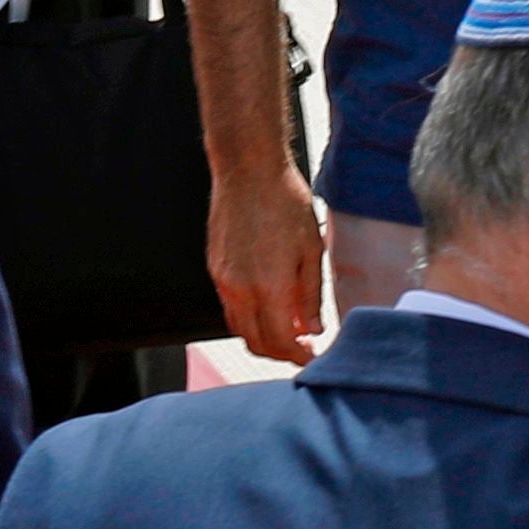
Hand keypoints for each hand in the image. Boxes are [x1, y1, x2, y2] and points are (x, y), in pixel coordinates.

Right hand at [208, 155, 326, 362]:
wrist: (248, 170)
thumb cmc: (284, 203)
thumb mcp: (312, 251)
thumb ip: (311, 296)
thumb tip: (312, 328)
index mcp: (268, 287)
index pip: (280, 342)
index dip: (298, 357)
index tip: (313, 358)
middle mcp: (239, 288)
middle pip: (255, 342)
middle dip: (280, 353)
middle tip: (303, 349)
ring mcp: (222, 279)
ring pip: (239, 328)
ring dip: (262, 338)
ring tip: (289, 330)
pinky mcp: (214, 267)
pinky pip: (229, 307)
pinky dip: (249, 317)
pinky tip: (270, 307)